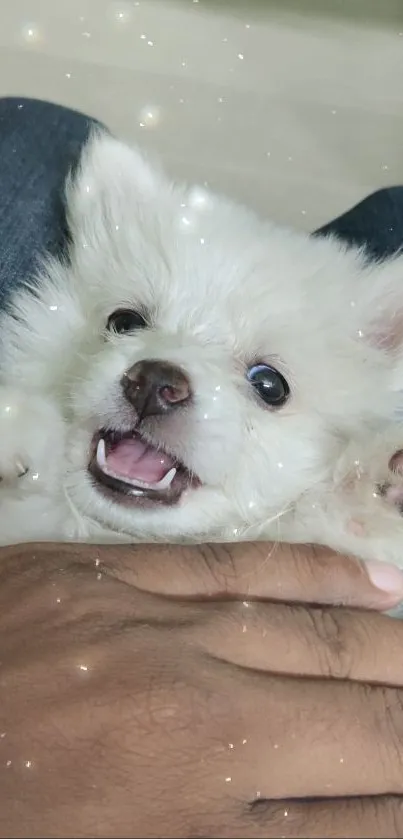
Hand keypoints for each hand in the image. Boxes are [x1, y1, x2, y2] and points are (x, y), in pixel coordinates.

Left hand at [0, 541, 402, 837]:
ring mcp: (158, 635)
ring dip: (390, 652)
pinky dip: (319, 575)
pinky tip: (375, 579)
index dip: (393, 804)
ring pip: (314, 638)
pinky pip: (241, 567)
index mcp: (184, 828)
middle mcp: (195, 728)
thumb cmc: (0, 817)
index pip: (345, 828)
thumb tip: (301, 820)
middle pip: (352, 726)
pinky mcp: (119, 576)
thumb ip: (224, 838)